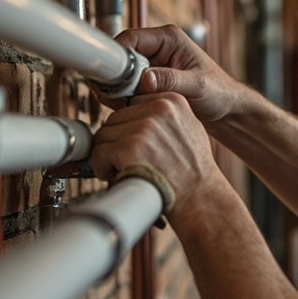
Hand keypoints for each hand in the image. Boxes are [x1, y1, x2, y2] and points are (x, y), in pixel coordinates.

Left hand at [87, 91, 229, 221]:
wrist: (199, 197)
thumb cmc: (194, 171)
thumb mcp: (189, 129)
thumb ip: (165, 117)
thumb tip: (135, 115)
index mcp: (173, 101)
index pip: (132, 105)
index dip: (130, 128)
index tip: (136, 145)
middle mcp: (158, 109)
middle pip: (114, 119)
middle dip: (117, 141)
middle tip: (130, 161)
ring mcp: (144, 128)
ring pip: (103, 135)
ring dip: (109, 155)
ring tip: (127, 169)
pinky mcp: (129, 148)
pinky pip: (98, 154)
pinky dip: (102, 168)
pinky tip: (118, 176)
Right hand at [111, 25, 240, 122]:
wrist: (226, 110)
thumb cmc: (220, 93)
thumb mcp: (198, 86)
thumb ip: (172, 81)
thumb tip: (145, 79)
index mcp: (168, 38)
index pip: (130, 39)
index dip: (116, 57)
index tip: (113, 80)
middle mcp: (157, 47)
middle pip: (121, 56)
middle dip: (116, 78)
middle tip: (117, 99)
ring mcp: (152, 64)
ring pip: (121, 73)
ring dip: (119, 90)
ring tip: (125, 107)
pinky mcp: (149, 80)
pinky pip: (127, 86)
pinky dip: (125, 98)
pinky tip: (132, 110)